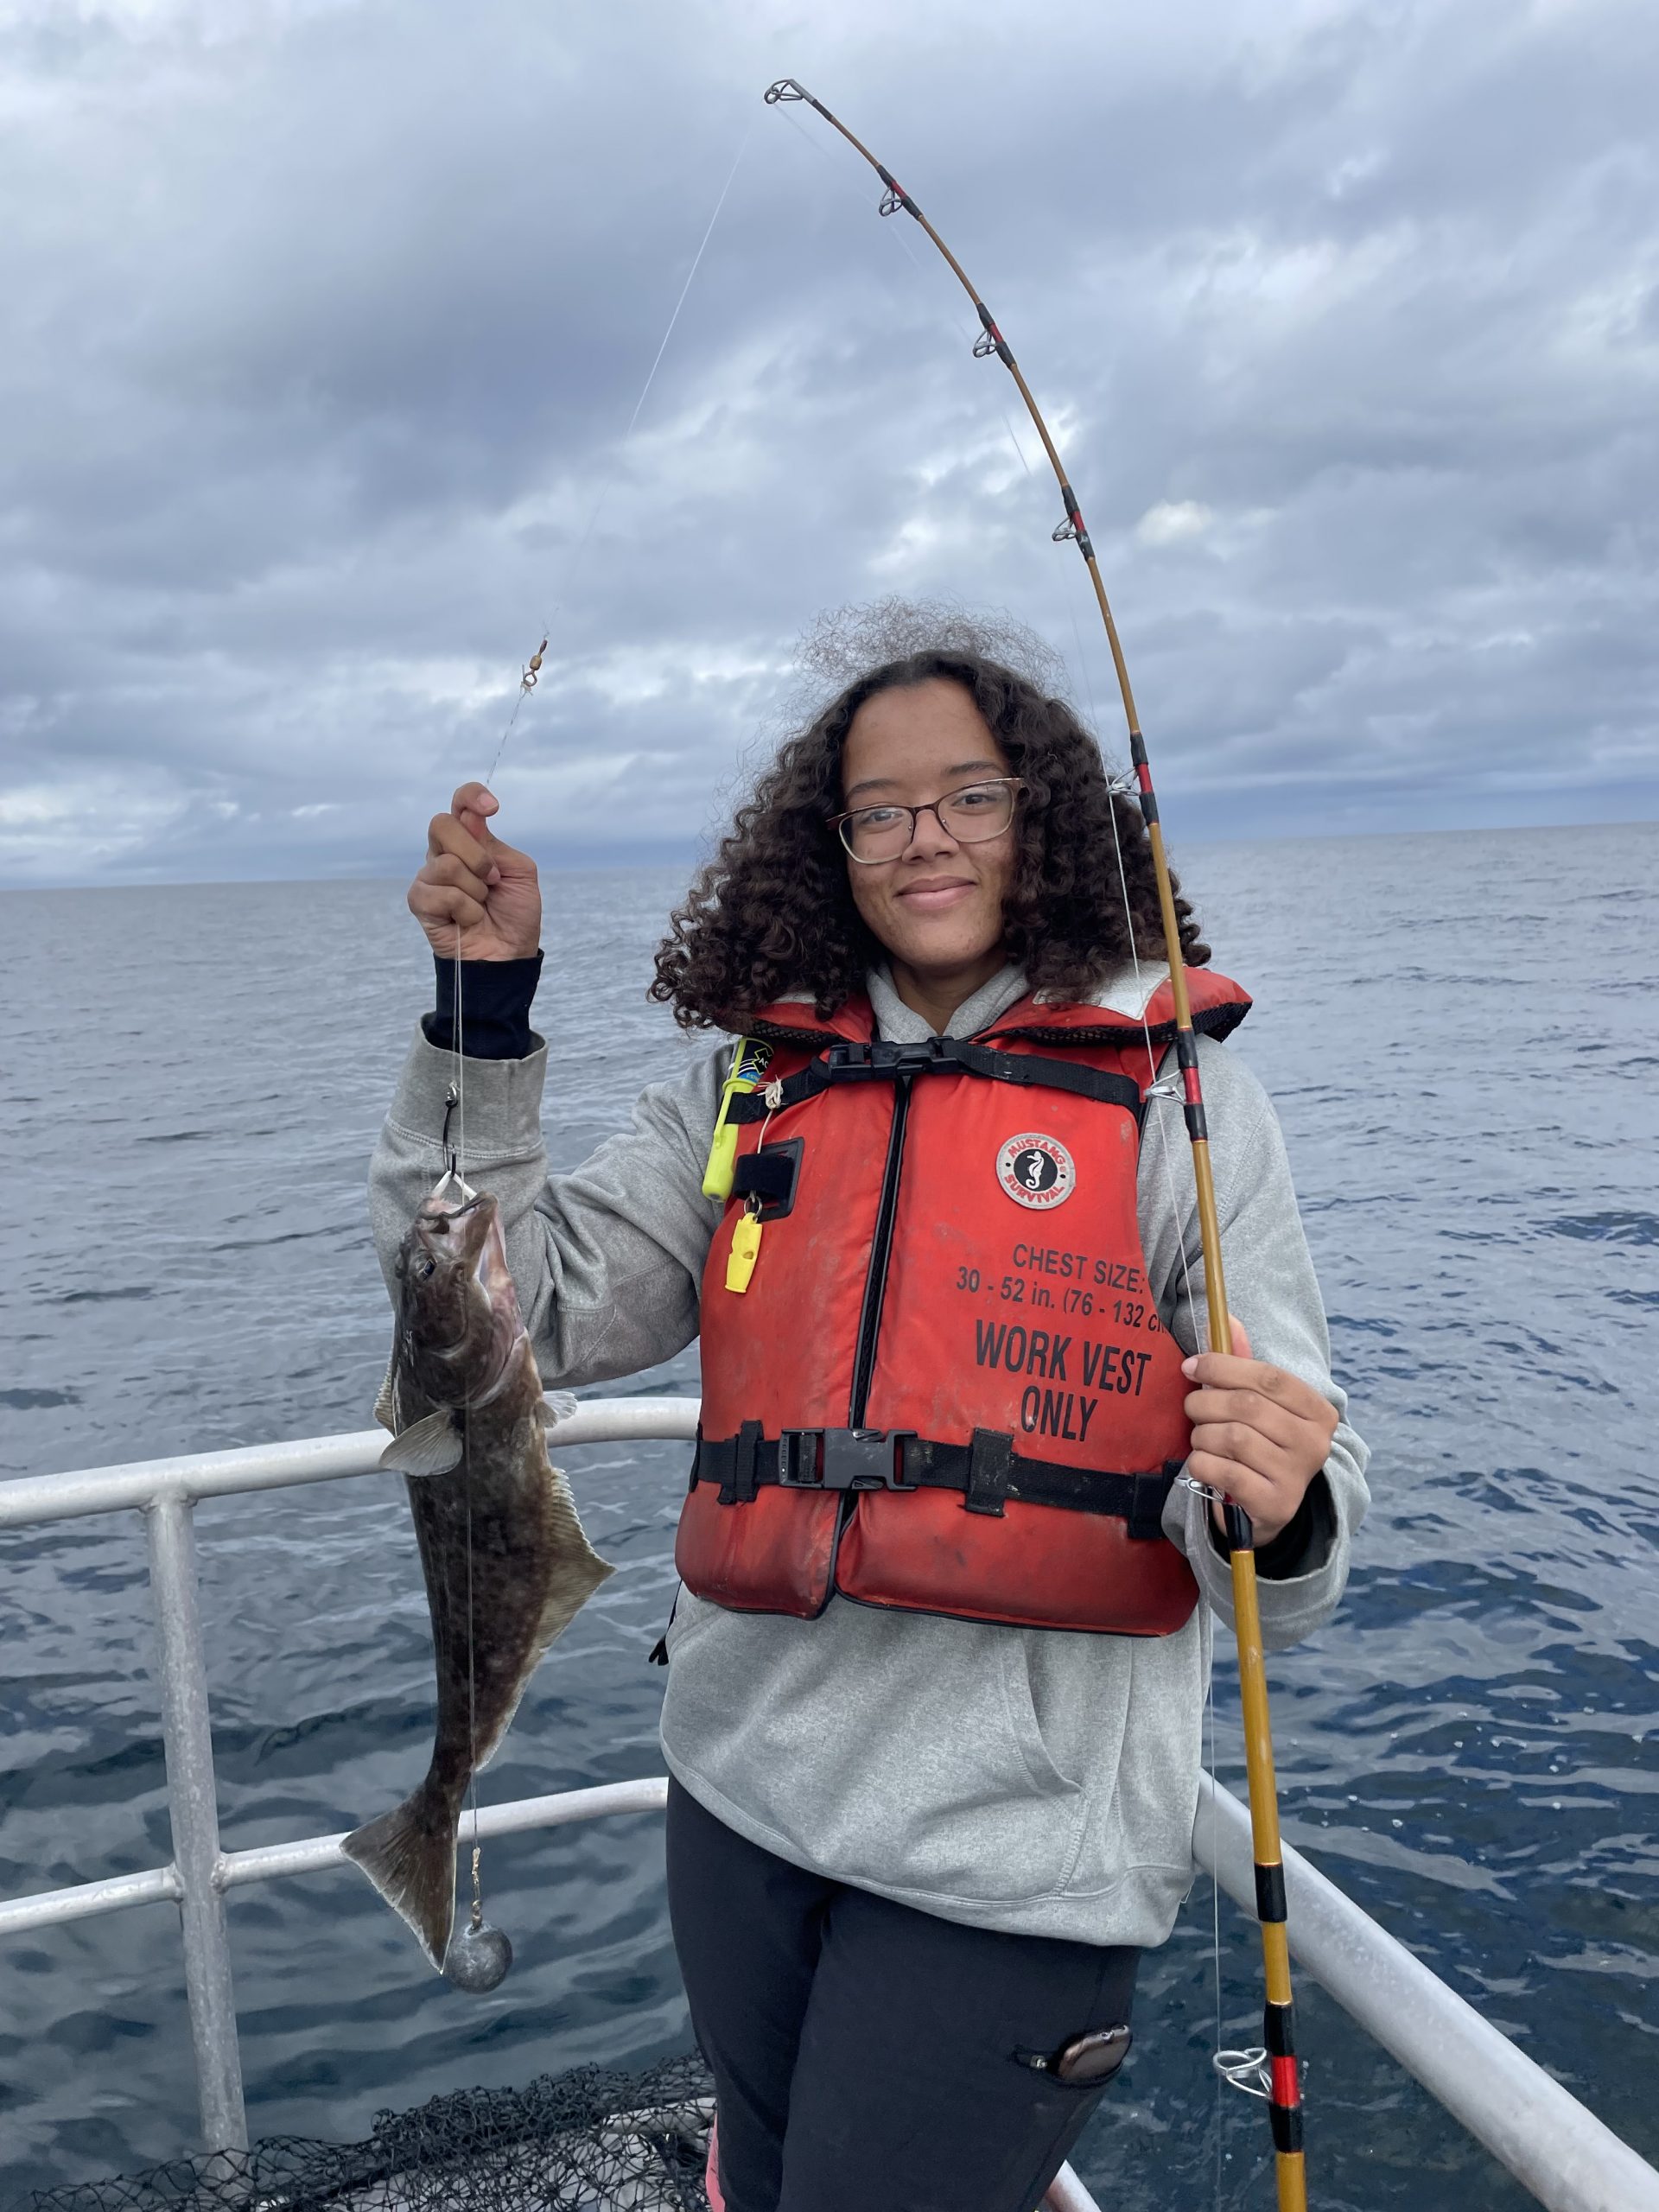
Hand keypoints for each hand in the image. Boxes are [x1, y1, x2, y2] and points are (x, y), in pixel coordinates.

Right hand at [407, 783, 540, 961]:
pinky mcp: (419, 901)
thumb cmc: (514, 914)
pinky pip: (441, 893)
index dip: (471, 796)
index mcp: (471, 840)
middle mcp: (445, 852)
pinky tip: (467, 920)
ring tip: (481, 905)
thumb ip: (496, 845)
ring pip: (446, 863)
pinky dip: (465, 909)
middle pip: (442, 824)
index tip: (492, 808)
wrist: (508, 953)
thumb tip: (471, 820)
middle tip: (492, 880)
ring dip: (475, 890)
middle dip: (476, 855)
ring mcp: (429, 876)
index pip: (460, 803)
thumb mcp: (519, 873)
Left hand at [1183, 1317, 1337, 1547]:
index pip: (1269, 1377)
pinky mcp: (1274, 1505)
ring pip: (1231, 1438)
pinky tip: (1205, 1465)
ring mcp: (1297, 1477)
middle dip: (1206, 1402)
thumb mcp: (1257, 1404)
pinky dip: (1201, 1464)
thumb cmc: (1258, 1445)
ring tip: (1202, 1439)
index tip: (1190, 1366)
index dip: (1223, 1366)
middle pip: (1247, 1406)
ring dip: (1201, 1435)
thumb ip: (1242, 1364)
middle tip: (1192, 1407)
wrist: (1266, 1507)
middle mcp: (1316, 1444)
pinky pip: (1221, 1471)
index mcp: (1318, 1411)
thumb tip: (1224, 1318)